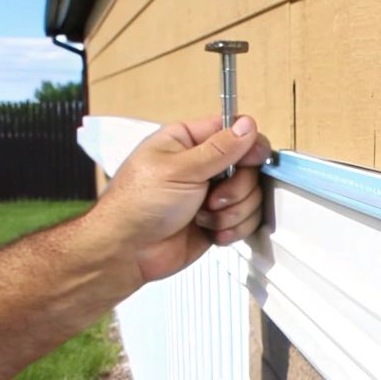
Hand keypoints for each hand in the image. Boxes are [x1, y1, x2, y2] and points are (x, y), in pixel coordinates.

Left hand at [89, 115, 271, 284]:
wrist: (127, 252)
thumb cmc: (138, 205)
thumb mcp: (180, 169)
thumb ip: (219, 149)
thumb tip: (247, 127)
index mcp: (187, 141)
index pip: (233, 131)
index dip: (249, 145)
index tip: (253, 160)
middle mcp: (202, 166)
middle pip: (248, 167)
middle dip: (237, 188)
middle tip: (214, 199)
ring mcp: (210, 195)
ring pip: (250, 196)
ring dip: (232, 211)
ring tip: (205, 217)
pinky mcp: (216, 221)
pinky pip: (245, 220)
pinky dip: (231, 229)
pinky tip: (210, 231)